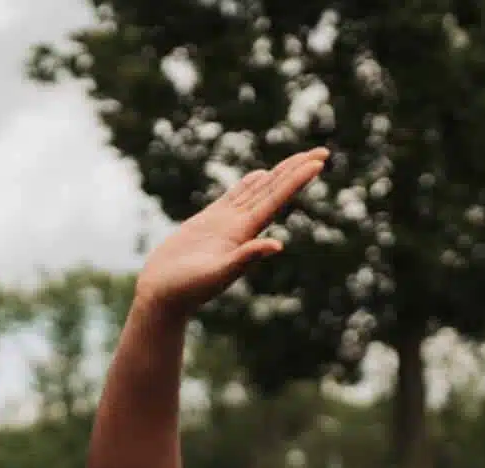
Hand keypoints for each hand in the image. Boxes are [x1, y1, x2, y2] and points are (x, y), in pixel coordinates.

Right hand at [134, 148, 328, 316]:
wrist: (162, 297)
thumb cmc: (186, 291)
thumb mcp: (216, 275)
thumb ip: (244, 259)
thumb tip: (277, 246)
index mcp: (245, 235)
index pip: (277, 200)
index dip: (297, 180)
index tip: (318, 162)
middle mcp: (240, 227)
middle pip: (274, 191)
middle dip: (296, 170)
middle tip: (323, 151)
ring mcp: (225, 224)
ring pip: (257, 191)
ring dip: (278, 174)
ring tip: (298, 159)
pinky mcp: (207, 223)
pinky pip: (233, 198)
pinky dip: (248, 185)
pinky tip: (260, 176)